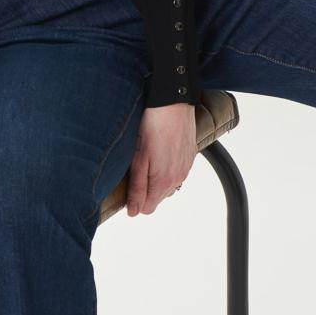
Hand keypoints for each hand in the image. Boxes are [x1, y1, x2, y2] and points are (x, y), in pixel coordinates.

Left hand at [125, 102, 197, 216]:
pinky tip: (158, 151)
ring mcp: (185, 167)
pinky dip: (165, 167)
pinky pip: (175, 171)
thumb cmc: (153, 126)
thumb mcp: (138, 159)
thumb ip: (137, 188)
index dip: (134, 200)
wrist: (173, 102)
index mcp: (164, 182)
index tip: (126, 184)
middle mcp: (178, 178)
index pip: (147, 208)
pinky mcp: (189, 156)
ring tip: (147, 157)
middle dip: (144, 190)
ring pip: (167, 185)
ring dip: (155, 178)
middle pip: (157, 198)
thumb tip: (133, 212)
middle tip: (134, 168)